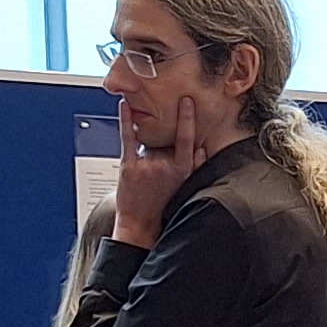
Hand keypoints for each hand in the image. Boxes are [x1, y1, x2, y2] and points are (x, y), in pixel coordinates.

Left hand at [110, 91, 207, 247]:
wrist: (140, 225)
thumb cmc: (162, 206)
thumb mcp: (185, 186)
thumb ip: (195, 166)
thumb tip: (202, 148)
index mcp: (181, 170)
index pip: (187, 139)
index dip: (187, 118)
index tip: (187, 101)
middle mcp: (165, 166)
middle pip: (165, 135)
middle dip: (163, 122)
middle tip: (163, 103)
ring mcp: (146, 165)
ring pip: (147, 136)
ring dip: (146, 123)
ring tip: (145, 107)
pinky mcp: (129, 166)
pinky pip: (128, 137)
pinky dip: (125, 120)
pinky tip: (124, 106)